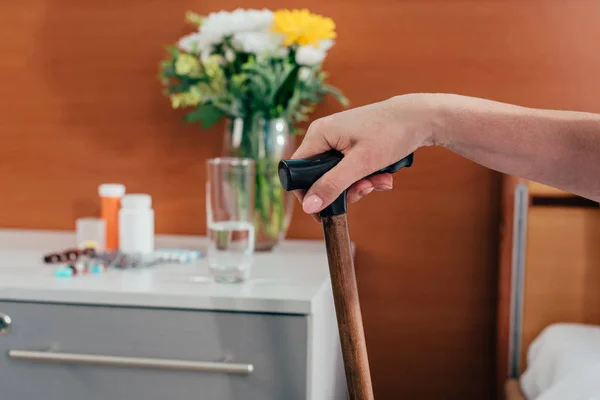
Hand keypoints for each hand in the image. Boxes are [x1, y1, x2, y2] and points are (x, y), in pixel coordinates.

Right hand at [291, 93, 442, 219]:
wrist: (420, 118)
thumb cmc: (390, 133)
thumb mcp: (360, 164)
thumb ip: (332, 185)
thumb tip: (308, 206)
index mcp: (319, 135)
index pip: (296, 171)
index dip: (307, 192)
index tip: (324, 209)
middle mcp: (324, 136)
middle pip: (319, 176)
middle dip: (343, 190)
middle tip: (365, 190)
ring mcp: (338, 141)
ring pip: (338, 177)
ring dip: (359, 185)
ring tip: (381, 181)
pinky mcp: (352, 145)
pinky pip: (350, 170)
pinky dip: (366, 177)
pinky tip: (383, 176)